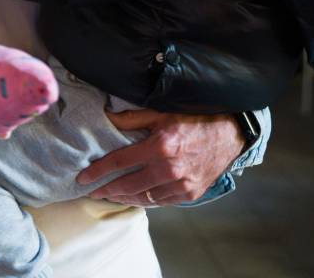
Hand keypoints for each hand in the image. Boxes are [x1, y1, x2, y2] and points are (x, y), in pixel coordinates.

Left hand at [77, 109, 243, 206]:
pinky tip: (135, 197)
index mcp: (160, 145)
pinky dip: (146, 200)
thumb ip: (132, 118)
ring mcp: (181, 184)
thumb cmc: (195, 117)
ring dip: (124, 197)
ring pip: (144, 197)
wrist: (230, 132)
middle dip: (107, 190)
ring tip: (110, 195)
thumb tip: (106, 118)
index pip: (119, 162)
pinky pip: (161, 202)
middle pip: (128, 185)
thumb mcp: (161, 111)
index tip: (82, 178)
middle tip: (92, 191)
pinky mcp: (191, 193)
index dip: (98, 171)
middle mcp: (169, 168)